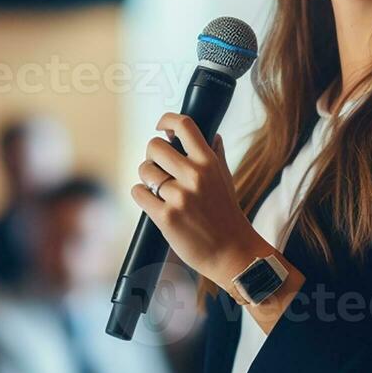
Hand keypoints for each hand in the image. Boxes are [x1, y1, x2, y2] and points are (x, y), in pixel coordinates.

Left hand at [130, 112, 266, 288]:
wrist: (232, 252)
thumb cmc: (227, 215)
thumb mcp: (226, 179)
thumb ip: (215, 155)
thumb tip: (211, 134)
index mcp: (209, 162)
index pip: (184, 125)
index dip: (167, 120)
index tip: (162, 127)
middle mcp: (194, 176)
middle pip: (154, 146)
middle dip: (152, 156)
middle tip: (159, 168)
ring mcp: (179, 197)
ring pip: (144, 171)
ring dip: (147, 178)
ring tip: (158, 189)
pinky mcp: (166, 217)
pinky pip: (139, 193)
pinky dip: (142, 195)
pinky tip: (153, 201)